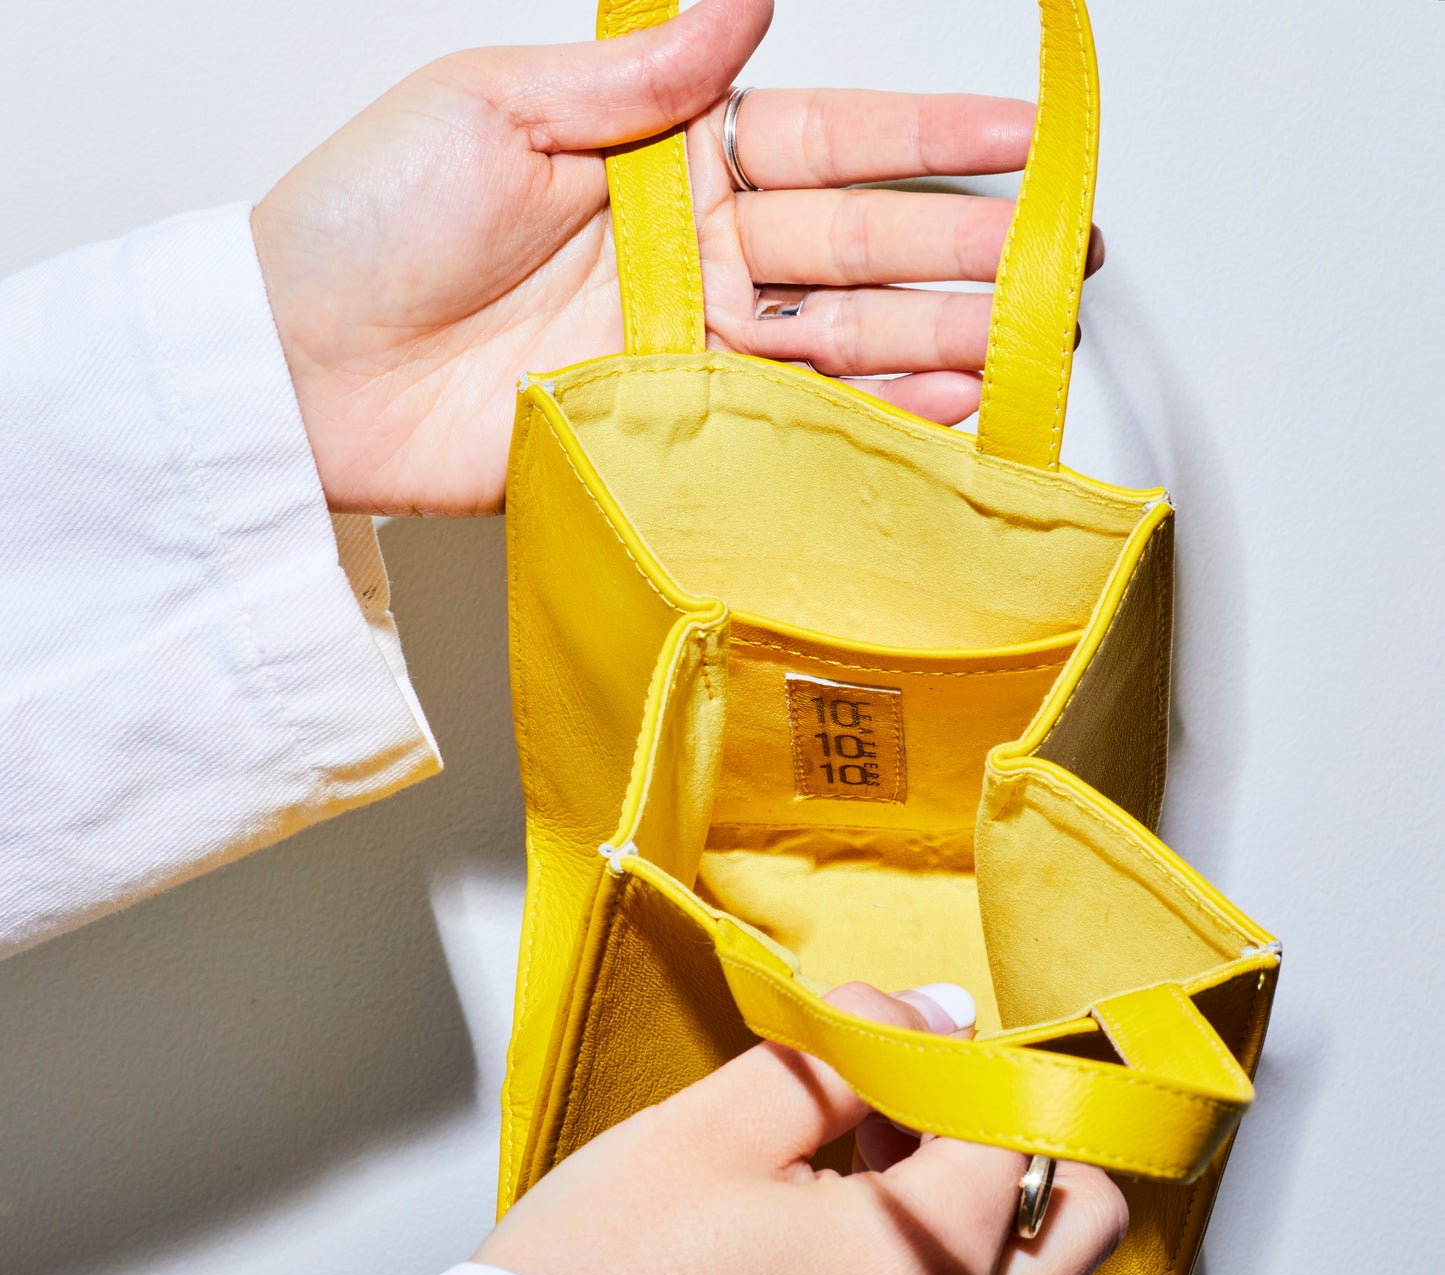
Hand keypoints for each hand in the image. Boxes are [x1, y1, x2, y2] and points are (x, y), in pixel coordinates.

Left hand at [251, 0, 1098, 516]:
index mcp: (660, 156)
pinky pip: (781, 421)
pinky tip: (934, 410)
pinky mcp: (663, 428)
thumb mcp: (497, 105)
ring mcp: (682, 346)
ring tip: (1019, 342)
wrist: (308, 367)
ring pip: (835, 339)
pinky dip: (859, 419)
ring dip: (931, 339)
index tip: (1026, 138)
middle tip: (1057, 259)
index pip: (825, 141)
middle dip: (959, 250)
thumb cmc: (373, 222)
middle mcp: (686, 252)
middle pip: (852, 247)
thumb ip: (641, 77)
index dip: (929, 137)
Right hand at [477, 982, 1127, 1274]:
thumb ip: (845, 1051)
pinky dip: (952, 1260)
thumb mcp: (718, 1124)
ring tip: (873, 1159)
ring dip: (988, 1202)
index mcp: (922, 1267)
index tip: (879, 1047)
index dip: (952, 1063)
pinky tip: (847, 1221)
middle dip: (1012, 1138)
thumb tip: (933, 1011)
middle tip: (907, 1104)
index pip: (1017, 1126)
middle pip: (1080, 1220)